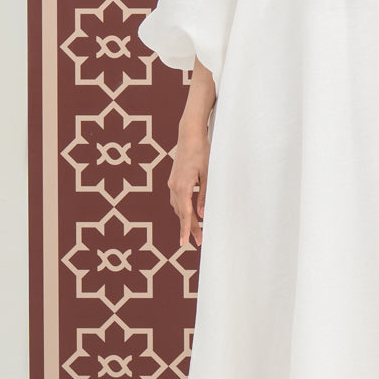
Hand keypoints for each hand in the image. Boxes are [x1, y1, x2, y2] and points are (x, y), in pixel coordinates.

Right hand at [168, 120, 209, 247]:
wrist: (189, 135)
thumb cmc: (201, 152)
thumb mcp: (207, 175)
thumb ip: (204, 196)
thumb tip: (202, 215)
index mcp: (182, 187)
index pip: (185, 214)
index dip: (186, 229)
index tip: (185, 242)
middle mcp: (174, 186)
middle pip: (181, 213)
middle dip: (189, 227)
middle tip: (197, 241)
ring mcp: (172, 183)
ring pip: (177, 206)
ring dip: (185, 218)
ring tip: (196, 230)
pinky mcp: (173, 179)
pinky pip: (176, 198)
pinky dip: (182, 208)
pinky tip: (189, 212)